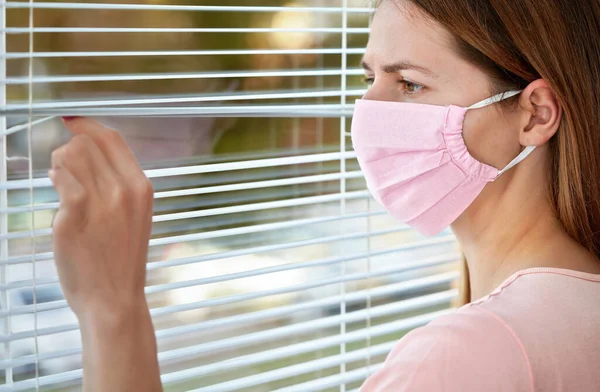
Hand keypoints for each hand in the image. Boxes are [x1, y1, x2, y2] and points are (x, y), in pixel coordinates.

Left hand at [49, 117, 153, 319]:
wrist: (114, 298)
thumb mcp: (135, 216)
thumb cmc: (121, 259)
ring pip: (69, 155)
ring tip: (63, 185)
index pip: (111, 138)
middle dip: (68, 150)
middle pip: (85, 143)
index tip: (71, 122)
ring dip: (59, 165)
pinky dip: (55, 180)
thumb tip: (85, 150)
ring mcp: (100, 202)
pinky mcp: (74, 216)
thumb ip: (118, 184)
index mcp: (141, 187)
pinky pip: (59, 178)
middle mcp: (123, 190)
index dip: (87, 125)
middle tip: (64, 170)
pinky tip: (57, 192)